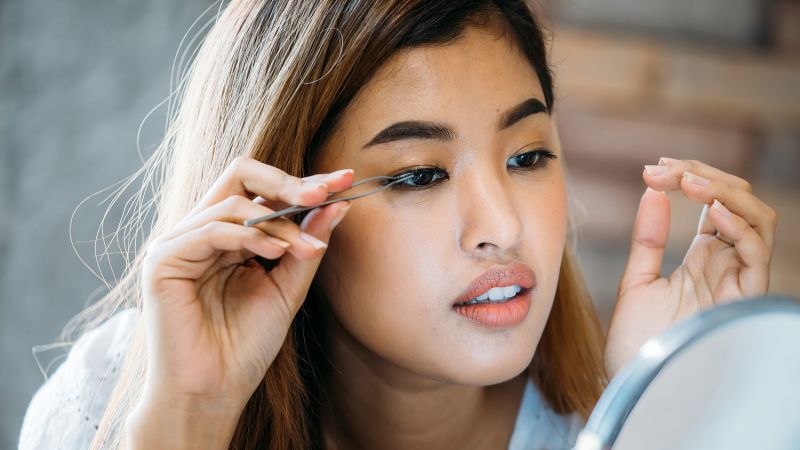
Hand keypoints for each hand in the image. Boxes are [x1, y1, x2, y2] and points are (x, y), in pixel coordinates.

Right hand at [126, 156, 353, 448]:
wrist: (214, 392)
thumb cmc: (246, 345)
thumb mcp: (287, 288)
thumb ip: (306, 245)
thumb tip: (337, 204)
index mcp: (227, 235)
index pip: (263, 189)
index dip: (303, 182)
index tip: (345, 179)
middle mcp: (201, 231)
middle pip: (240, 174)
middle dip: (288, 181)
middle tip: (325, 192)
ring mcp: (178, 243)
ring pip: (232, 203)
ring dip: (278, 222)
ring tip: (305, 248)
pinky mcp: (163, 260)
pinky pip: (211, 229)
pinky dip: (248, 235)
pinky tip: (276, 252)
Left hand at [604, 157, 777, 378]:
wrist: (638, 389)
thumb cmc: (638, 345)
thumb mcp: (638, 281)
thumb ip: (649, 238)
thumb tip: (652, 192)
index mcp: (704, 260)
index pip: (715, 203)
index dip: (690, 178)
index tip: (651, 169)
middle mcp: (727, 266)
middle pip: (739, 202)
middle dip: (704, 176)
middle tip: (662, 169)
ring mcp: (737, 281)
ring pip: (759, 220)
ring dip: (725, 191)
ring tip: (686, 182)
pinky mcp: (742, 300)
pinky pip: (758, 255)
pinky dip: (740, 227)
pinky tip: (711, 213)